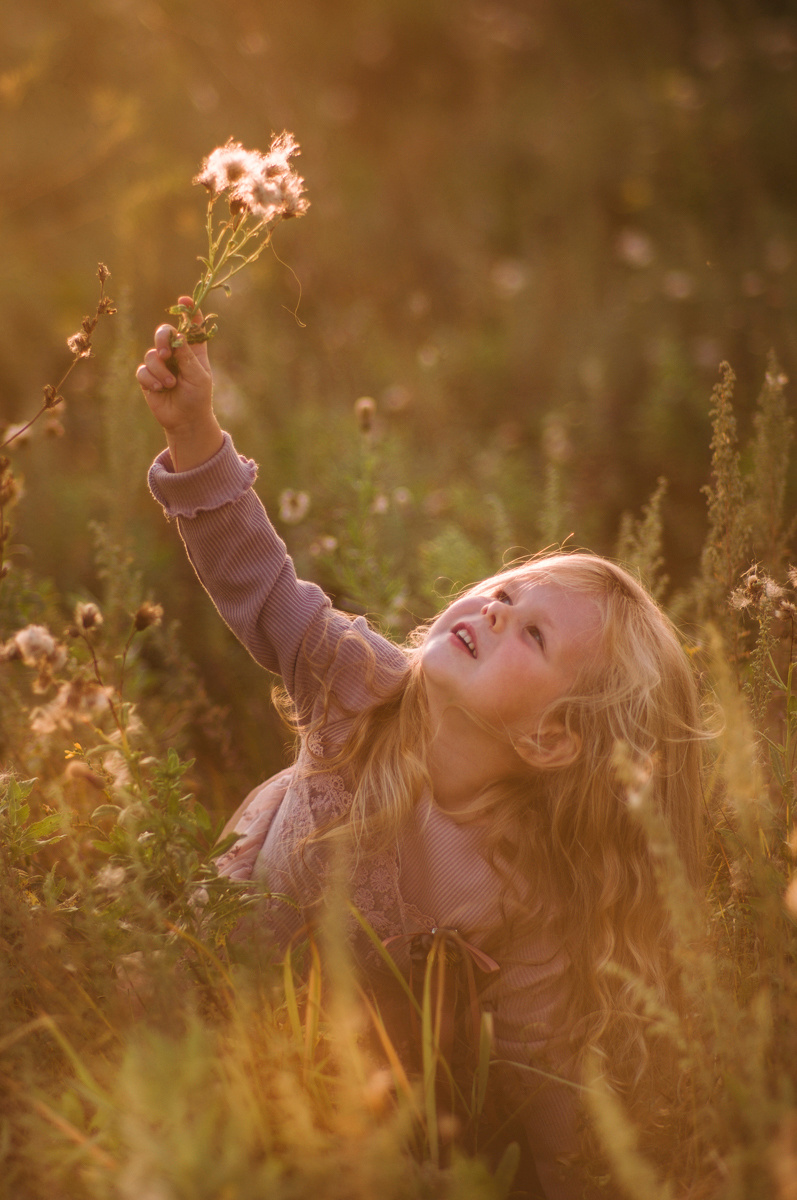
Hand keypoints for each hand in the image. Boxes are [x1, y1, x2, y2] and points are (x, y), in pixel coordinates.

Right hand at [136, 297, 222, 470]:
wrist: (186, 420)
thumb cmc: (198, 397)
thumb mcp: (198, 375)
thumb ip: (186, 355)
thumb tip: (175, 335)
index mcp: (193, 350)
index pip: (191, 325)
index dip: (188, 310)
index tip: (184, 300)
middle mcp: (175, 353)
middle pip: (164, 332)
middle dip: (162, 339)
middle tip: (166, 353)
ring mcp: (160, 365)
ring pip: (151, 354)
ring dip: (160, 370)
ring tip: (170, 384)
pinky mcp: (148, 377)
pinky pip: (143, 370)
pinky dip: (151, 379)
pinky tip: (159, 388)